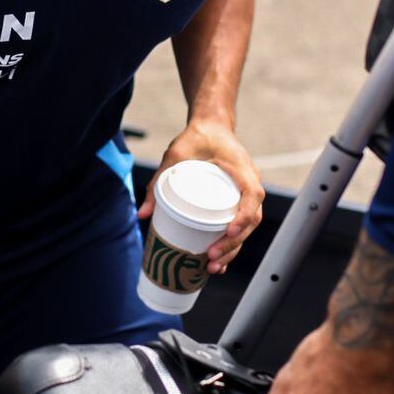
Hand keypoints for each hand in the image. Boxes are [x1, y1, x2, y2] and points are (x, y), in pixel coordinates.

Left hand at [138, 120, 263, 273]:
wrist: (211, 126)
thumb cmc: (197, 137)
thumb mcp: (175, 154)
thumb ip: (158, 181)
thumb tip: (141, 214)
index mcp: (243, 170)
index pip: (252, 197)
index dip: (243, 217)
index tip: (228, 231)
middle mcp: (250, 184)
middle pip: (251, 219)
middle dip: (234, 243)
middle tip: (212, 258)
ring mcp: (246, 193)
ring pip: (247, 227)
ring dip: (233, 248)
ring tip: (214, 267)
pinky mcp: (239, 200)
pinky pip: (240, 224)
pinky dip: (231, 243)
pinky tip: (219, 262)